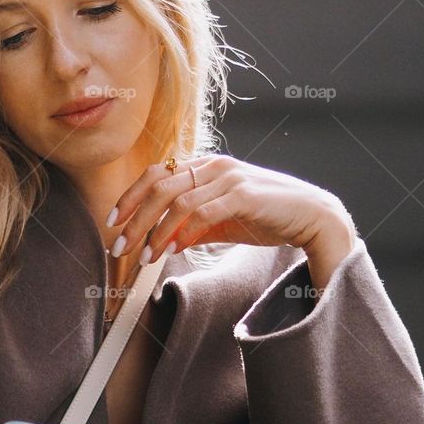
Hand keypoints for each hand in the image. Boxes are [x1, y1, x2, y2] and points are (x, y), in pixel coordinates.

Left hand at [109, 155, 356, 267]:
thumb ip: (194, 226)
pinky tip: (173, 251)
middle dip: (134, 218)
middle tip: (118, 246)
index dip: (130, 197)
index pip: (155, 174)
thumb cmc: (266, 216)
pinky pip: (202, 212)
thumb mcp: (223, 221)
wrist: (311, 216)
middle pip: (159, 186)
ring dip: (155, 232)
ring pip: (177, 200)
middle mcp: (213, 165)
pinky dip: (182, 233)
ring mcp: (228, 177)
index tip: (113, 221)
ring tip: (143, 258)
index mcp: (205, 166)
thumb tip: (164, 243)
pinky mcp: (243, 193)